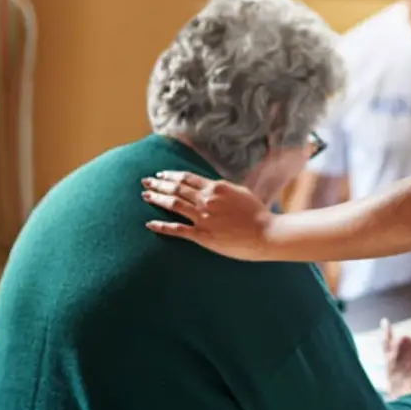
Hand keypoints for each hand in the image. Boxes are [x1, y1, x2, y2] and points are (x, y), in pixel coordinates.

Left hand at [141, 171, 271, 260]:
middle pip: (176, 188)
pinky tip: (150, 223)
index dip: (171, 175)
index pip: (187, 178)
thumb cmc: (257, 213)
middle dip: (159, 184)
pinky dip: (161, 225)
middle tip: (145, 181)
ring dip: (157, 198)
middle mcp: (206, 200)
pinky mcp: (202, 235)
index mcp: (216, 187)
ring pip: (173, 204)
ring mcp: (203, 217)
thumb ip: (223, 189)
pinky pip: (177, 229)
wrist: (265, 233)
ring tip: (145, 195)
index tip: (161, 174)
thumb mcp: (241, 192)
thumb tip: (213, 186)